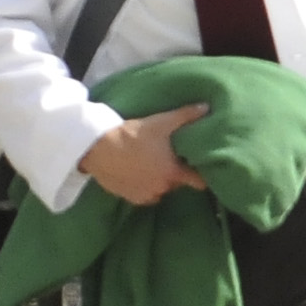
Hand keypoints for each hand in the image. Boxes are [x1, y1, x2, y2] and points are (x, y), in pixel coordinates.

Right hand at [79, 105, 207, 205]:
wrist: (99, 148)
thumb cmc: (133, 135)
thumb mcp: (161, 122)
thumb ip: (186, 115)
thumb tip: (206, 107)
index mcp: (173, 173)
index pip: (198, 182)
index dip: (202, 175)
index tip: (201, 167)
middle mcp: (162, 188)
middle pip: (178, 183)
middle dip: (176, 173)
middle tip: (169, 158)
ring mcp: (146, 195)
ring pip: (161, 190)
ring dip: (160, 181)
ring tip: (152, 165)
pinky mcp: (130, 198)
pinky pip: (145, 195)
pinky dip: (145, 187)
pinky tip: (139, 173)